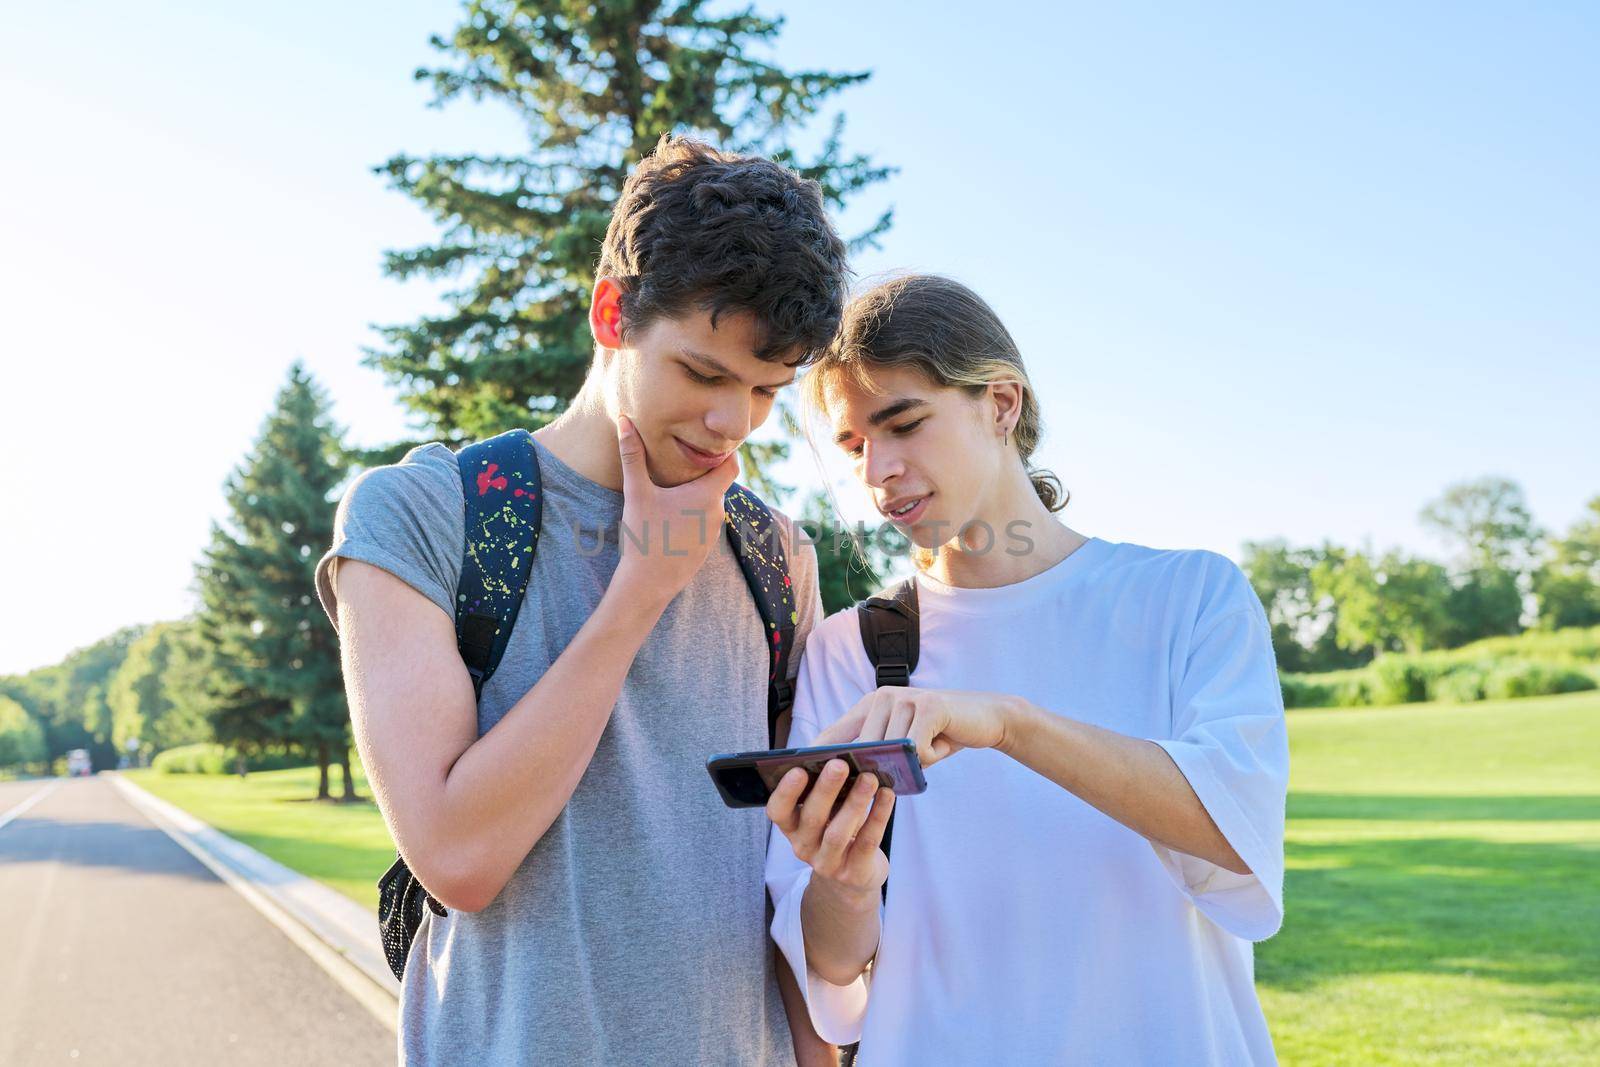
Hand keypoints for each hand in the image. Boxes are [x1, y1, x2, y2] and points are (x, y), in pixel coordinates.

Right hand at [611, 413, 738, 604]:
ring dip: (696, 495)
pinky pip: (705, 522)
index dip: (722, 451)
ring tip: (674, 488)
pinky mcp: (707, 547)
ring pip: (711, 503)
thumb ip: (633, 455)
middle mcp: (718, 512)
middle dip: (702, 472)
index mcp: (708, 495)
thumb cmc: (644, 536)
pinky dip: (693, 514)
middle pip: (718, 482)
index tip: (705, 444)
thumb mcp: (637, 493)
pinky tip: (672, 516)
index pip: (731, 463)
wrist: (648, 584)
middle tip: (682, 461)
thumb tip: (624, 420)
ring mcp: (715, 532)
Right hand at [766, 759, 894, 899]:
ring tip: (870, 778)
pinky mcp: (855, 873)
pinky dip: (878, 817)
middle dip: (826, 789)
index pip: (778, 811)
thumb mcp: (826, 808)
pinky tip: (887, 795)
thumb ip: (825, 783)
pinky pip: (866, 843)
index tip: (799, 769)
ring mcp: (828, 863)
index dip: (786, 792)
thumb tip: (838, 751)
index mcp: (791, 826)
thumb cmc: (837, 827)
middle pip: (812, 818)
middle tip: (840, 764)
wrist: (853, 875)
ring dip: (855, 803)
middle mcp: (803, 846)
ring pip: (838, 833)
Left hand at [813, 687, 1015, 769]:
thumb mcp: (903, 744)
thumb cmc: (939, 735)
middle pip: (862, 748)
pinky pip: (917, 749)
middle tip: (897, 773)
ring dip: (912, 762)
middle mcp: (883, 696)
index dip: (818, 757)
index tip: (805, 780)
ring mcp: (905, 697)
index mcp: (870, 705)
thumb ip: (877, 756)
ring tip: (930, 749)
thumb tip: (847, 784)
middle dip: (875, 769)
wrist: (986, 717)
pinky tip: (942, 743)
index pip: (833, 733)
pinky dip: (930, 757)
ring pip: (891, 751)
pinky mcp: (929, 705)